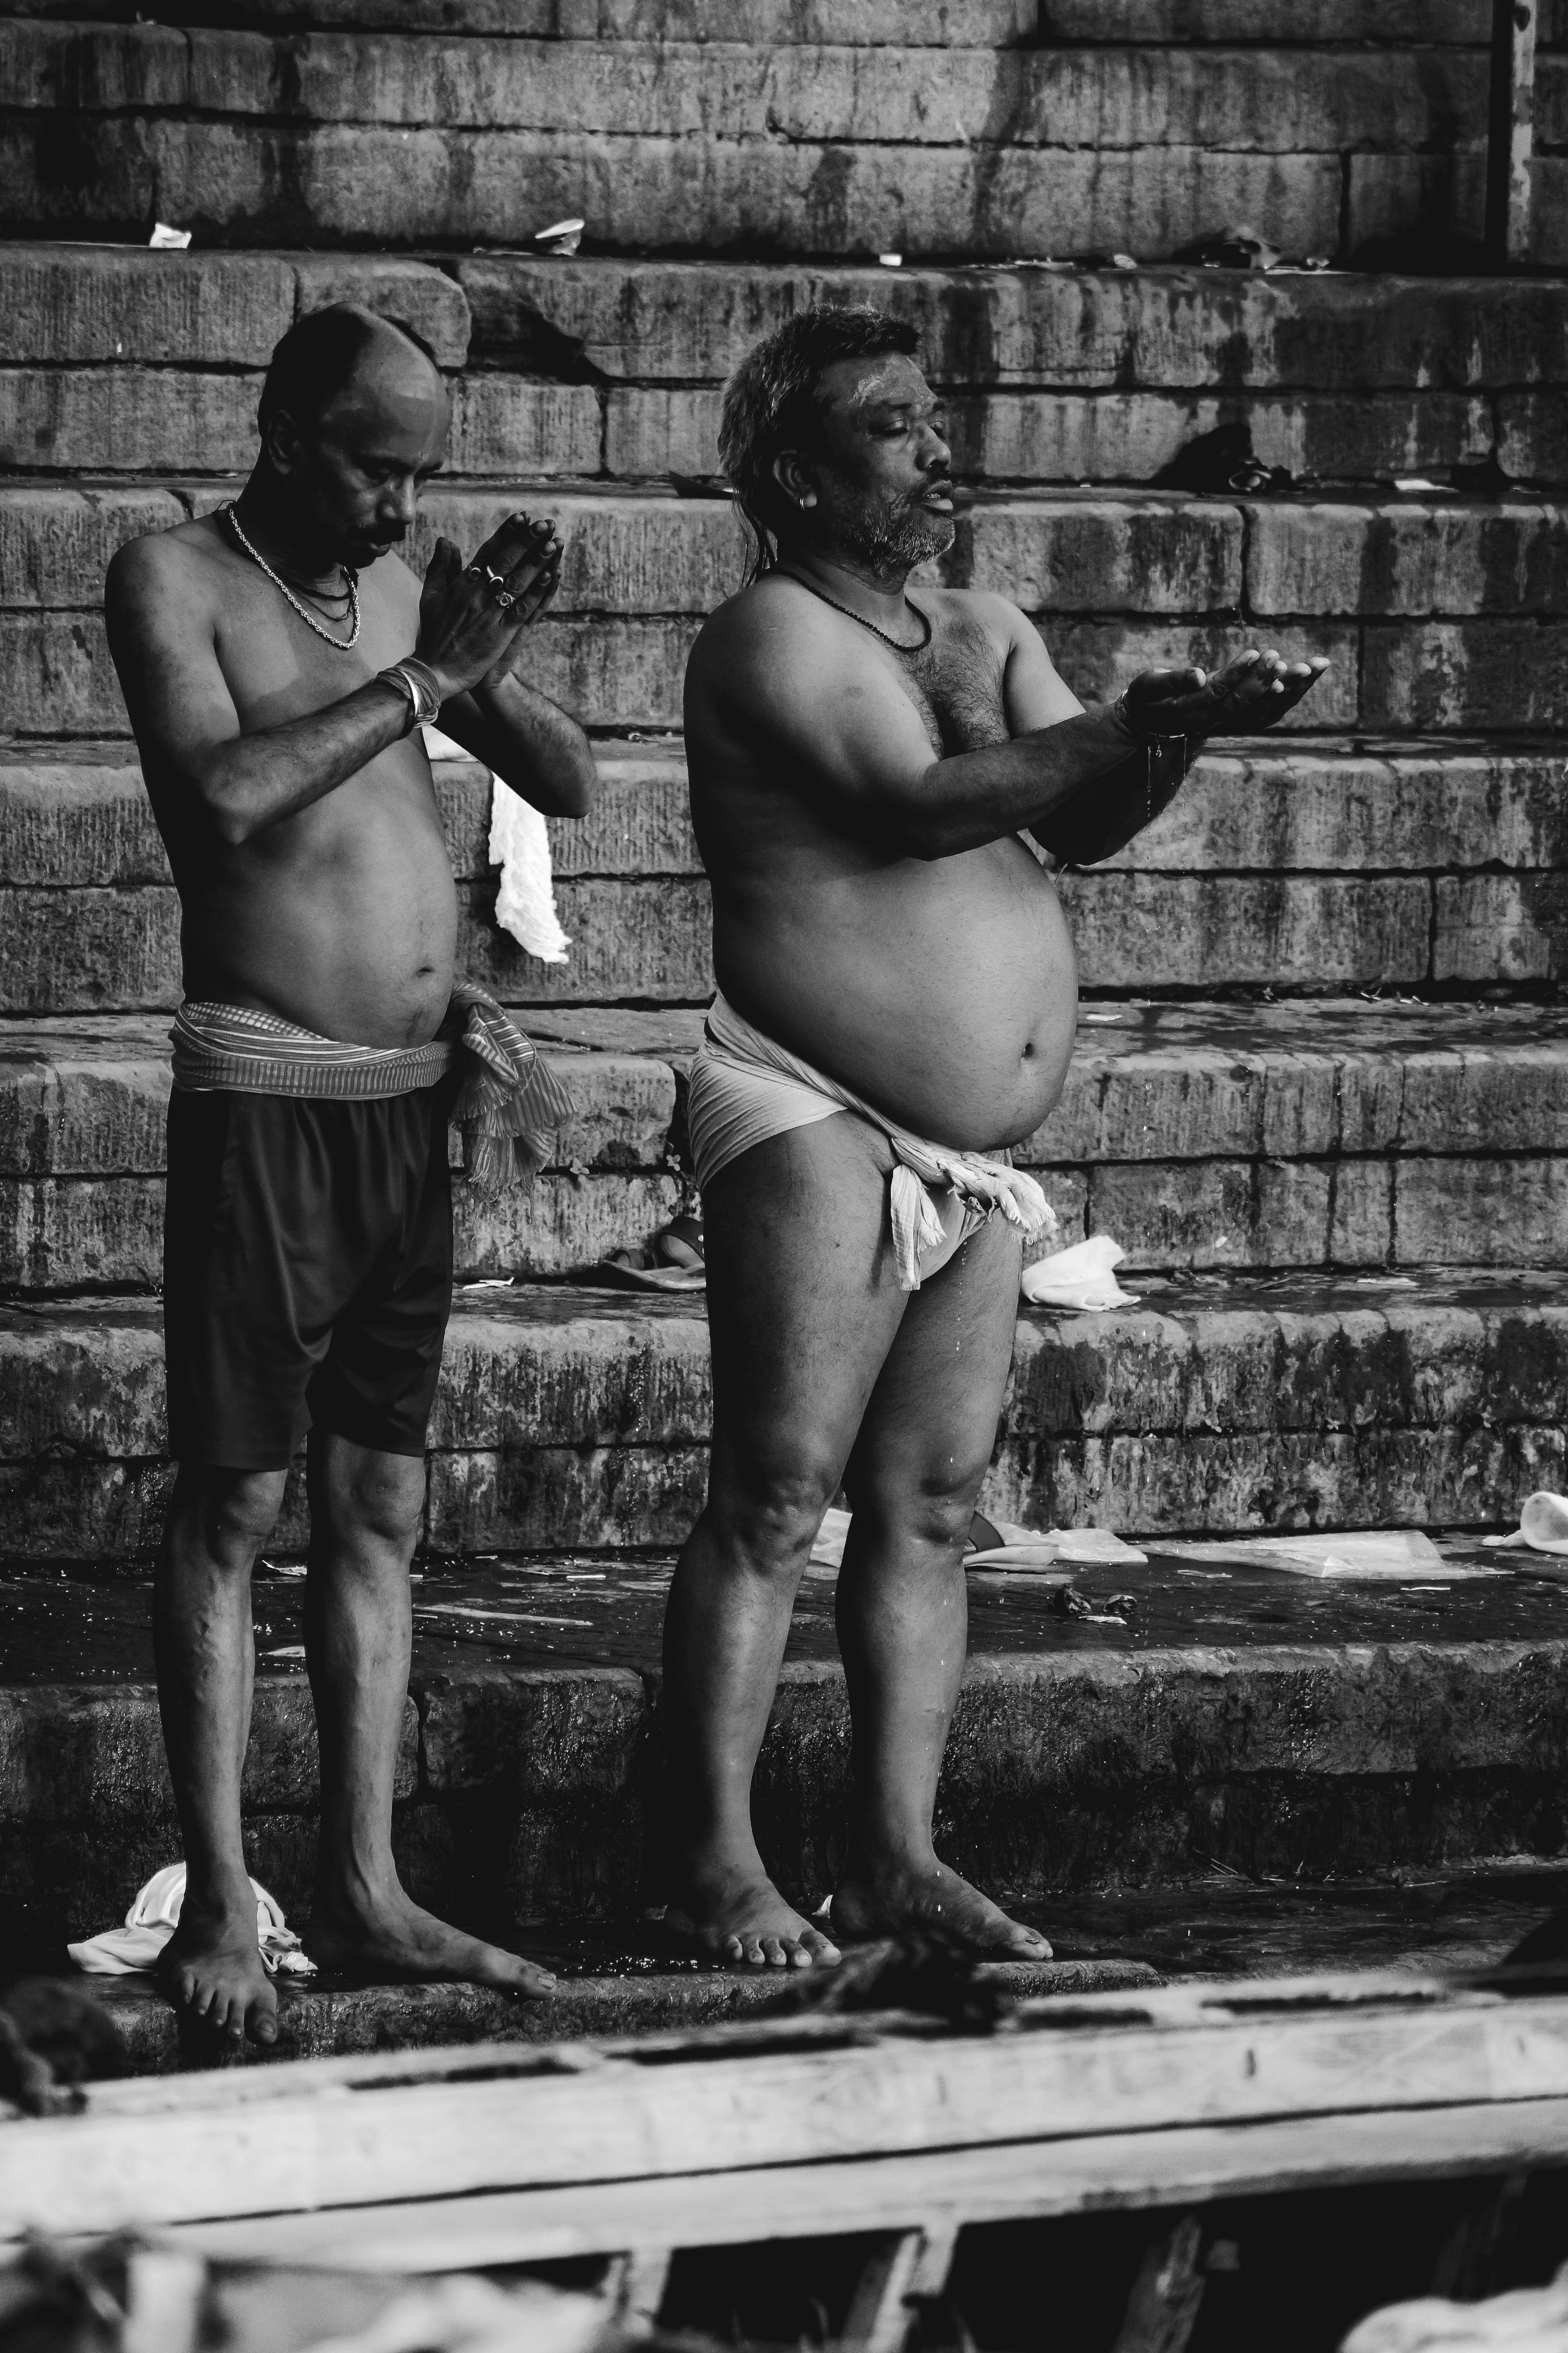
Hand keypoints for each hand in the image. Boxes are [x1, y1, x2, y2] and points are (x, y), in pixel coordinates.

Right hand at [415, 513, 564, 701]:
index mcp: (461, 585)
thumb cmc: (433, 633)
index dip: (506, 534)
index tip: (522, 517)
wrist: (434, 671)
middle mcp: (476, 595)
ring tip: (553, 543)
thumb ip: (440, 567)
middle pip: (506, 562)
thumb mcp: (430, 596)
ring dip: (537, 561)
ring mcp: (489, 614)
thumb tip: (446, 540)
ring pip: (517, 582)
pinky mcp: (499, 634)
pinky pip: (521, 608)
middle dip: (526, 541)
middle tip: (545, 524)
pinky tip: (549, 576)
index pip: (487, 552)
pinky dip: (536, 591)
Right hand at [1119, 648, 1329, 738]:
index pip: (1219, 693)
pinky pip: (1273, 709)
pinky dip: (1293, 692)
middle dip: (1265, 679)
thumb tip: (1199, 675)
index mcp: (1191, 711)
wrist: (1155, 724)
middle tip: (1281, 655)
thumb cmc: (1148, 698)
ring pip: (1266, 708)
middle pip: (1245, 702)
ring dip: (1291, 687)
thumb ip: (1172, 680)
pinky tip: (1311, 672)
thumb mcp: (1149, 686)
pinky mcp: (1244, 719)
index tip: (1256, 653)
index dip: (1239, 674)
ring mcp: (1232, 724)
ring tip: (1314, 665)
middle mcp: (1215, 722)